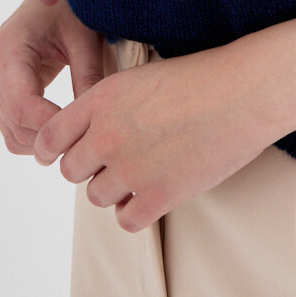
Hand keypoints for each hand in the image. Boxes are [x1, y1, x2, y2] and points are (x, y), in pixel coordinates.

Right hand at [0, 0, 104, 153]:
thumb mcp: (85, 40)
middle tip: (87, 138)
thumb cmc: (72, 8)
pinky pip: (11, 126)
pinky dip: (35, 135)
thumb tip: (94, 123)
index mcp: (9, 49)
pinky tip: (62, 128)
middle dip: (51, 136)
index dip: (51, 126)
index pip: (23, 105)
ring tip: (77, 134)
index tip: (83, 132)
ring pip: (11, 130)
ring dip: (42, 140)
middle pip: (16, 122)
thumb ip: (89, 78)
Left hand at [32, 38, 277, 232]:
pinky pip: (126, 220)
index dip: (54, 149)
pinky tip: (153, 194)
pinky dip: (135, 211)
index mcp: (101, 99)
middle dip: (90, 167)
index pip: (49, 138)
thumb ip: (109, 105)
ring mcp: (131, 169)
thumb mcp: (142, 77)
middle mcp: (107, 135)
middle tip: (117, 159)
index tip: (65, 154)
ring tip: (142, 173)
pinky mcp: (159, 196)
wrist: (245, 92)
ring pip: (97, 196)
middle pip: (72, 170)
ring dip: (115, 188)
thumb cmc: (203, 77)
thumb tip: (89, 133)